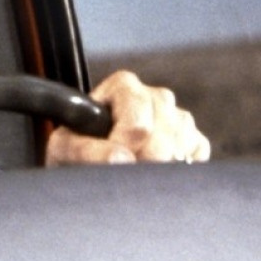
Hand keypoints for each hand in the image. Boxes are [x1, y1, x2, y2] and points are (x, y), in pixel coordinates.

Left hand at [46, 70, 209, 164]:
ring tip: (133, 173)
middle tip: (122, 175)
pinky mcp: (194, 140)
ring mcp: (178, 117)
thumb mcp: (66, 148)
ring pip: (181, 149)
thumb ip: (86, 151)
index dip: (126, 148)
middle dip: (142, 164)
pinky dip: (176, 173)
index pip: (138, 124)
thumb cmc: (74, 150)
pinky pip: (195, 160)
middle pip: (162, 139)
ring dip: (158, 170)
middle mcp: (156, 96)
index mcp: (124, 86)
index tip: (113, 162)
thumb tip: (122, 159)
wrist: (87, 163)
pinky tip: (154, 173)